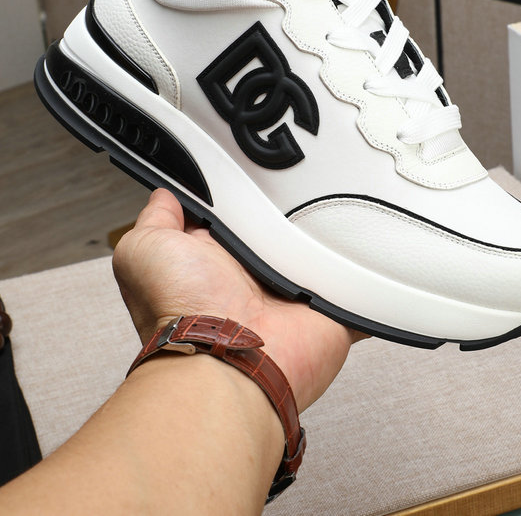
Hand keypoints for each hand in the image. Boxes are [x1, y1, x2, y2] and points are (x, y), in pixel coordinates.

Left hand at [113, 189, 364, 410]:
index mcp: (216, 260)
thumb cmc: (181, 310)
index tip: (256, 161)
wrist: (229, 359)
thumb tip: (166, 195)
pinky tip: (377, 243)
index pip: (234, 215)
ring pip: (323, 250)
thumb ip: (156, 219)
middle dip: (293, 205)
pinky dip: (370, 273)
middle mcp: (255, 278)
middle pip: (284, 229)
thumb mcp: (144, 250)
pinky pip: (361, 287)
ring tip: (341, 195)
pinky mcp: (332, 310)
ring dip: (332, 230)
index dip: (243, 191)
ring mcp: (295, 295)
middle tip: (304, 174)